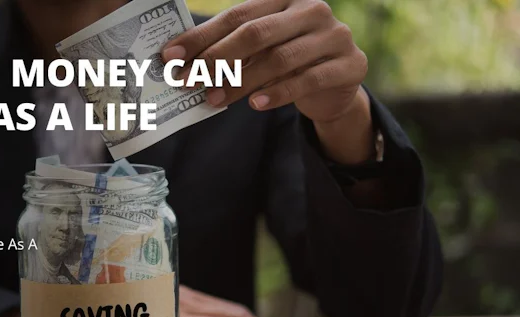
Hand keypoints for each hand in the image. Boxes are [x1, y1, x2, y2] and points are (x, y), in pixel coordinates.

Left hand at [162, 0, 367, 123]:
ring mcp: (334, 35)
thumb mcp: (261, 50)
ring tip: (213, 100)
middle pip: (256, 33)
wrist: (337, 85)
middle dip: (216, 58)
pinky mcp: (349, 64)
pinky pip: (307, 80)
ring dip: (241, 82)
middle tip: (188, 81)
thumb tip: (181, 64)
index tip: (170, 56)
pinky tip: (256, 104)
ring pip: (279, 59)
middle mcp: (311, 9)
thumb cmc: (289, 62)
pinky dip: (278, 93)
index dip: (201, 36)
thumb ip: (230, 50)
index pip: (236, 16)